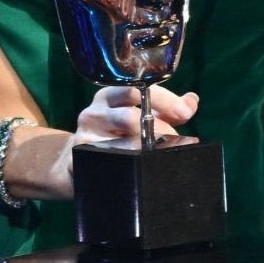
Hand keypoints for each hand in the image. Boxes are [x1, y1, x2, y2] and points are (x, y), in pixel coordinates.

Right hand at [11, 86, 199, 200]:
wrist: (71, 162)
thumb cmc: (112, 134)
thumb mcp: (134, 114)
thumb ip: (164, 108)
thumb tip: (192, 101)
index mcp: (108, 96)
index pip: (137, 91)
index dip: (164, 100)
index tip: (185, 113)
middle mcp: (93, 112)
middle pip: (129, 117)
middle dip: (159, 131)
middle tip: (178, 143)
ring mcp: (83, 138)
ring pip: (119, 144)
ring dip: (147, 153)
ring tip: (165, 158)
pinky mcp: (78, 162)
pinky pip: (107, 164)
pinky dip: (129, 168)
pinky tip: (142, 172)